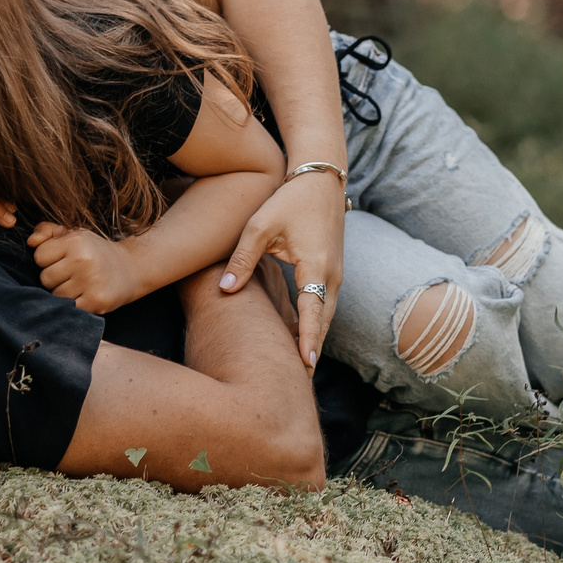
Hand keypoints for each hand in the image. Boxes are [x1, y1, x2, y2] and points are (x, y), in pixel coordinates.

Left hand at [31, 222, 145, 311]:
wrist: (131, 268)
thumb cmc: (95, 251)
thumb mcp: (74, 234)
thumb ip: (48, 231)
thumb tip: (30, 242)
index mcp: (76, 241)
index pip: (40, 256)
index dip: (49, 259)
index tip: (64, 259)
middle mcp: (83, 260)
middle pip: (45, 278)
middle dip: (55, 278)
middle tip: (73, 274)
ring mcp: (90, 282)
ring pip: (55, 295)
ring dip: (64, 293)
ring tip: (80, 285)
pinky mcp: (96, 302)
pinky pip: (69, 309)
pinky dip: (73, 305)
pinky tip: (85, 296)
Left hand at [220, 171, 343, 371]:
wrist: (321, 180)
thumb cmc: (290, 199)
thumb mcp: (261, 225)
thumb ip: (243, 259)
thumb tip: (226, 288)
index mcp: (316, 266)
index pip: (312, 312)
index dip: (307, 339)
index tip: (305, 364)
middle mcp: (332, 275)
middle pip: (323, 322)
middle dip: (311, 350)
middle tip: (298, 382)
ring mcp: (336, 275)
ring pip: (325, 316)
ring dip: (313, 339)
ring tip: (299, 369)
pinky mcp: (332, 272)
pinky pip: (324, 306)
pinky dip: (315, 324)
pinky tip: (300, 339)